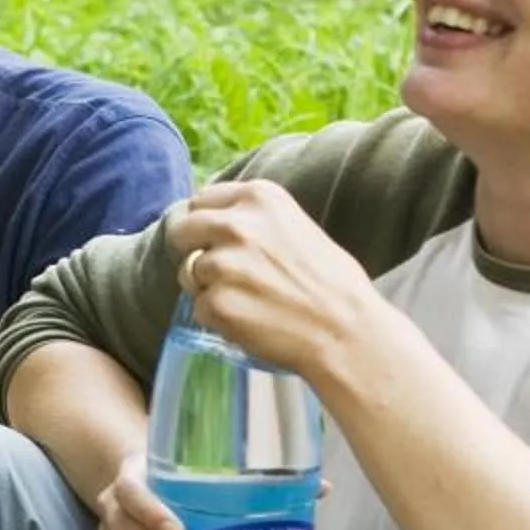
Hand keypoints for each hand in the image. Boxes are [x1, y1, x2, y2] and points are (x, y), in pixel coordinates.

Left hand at [165, 181, 379, 378]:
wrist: (347, 331)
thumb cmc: (331, 283)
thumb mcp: (295, 226)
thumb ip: (253, 219)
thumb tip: (211, 222)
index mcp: (259, 198)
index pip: (201, 201)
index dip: (205, 224)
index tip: (215, 240)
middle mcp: (236, 224)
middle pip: (182, 231)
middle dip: (193, 250)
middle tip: (221, 273)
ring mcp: (222, 265)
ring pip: (188, 272)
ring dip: (207, 288)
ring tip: (249, 299)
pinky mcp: (215, 303)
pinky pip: (199, 308)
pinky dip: (218, 317)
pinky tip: (251, 320)